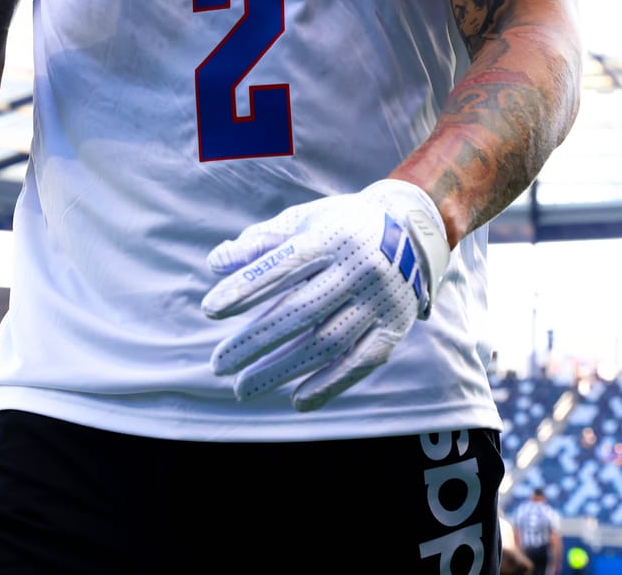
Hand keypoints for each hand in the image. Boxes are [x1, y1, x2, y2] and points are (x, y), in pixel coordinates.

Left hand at [201, 178, 451, 411]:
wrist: (412, 231)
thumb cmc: (341, 227)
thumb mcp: (304, 220)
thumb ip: (260, 242)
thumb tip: (215, 263)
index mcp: (332, 237)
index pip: (283, 265)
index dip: (245, 288)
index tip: (209, 310)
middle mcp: (359, 268)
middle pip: (300, 311)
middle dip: (256, 341)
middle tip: (218, 365)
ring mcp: (379, 301)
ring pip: (326, 343)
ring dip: (282, 369)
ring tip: (243, 389)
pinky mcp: (394, 327)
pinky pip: (359, 362)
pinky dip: (329, 384)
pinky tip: (296, 400)